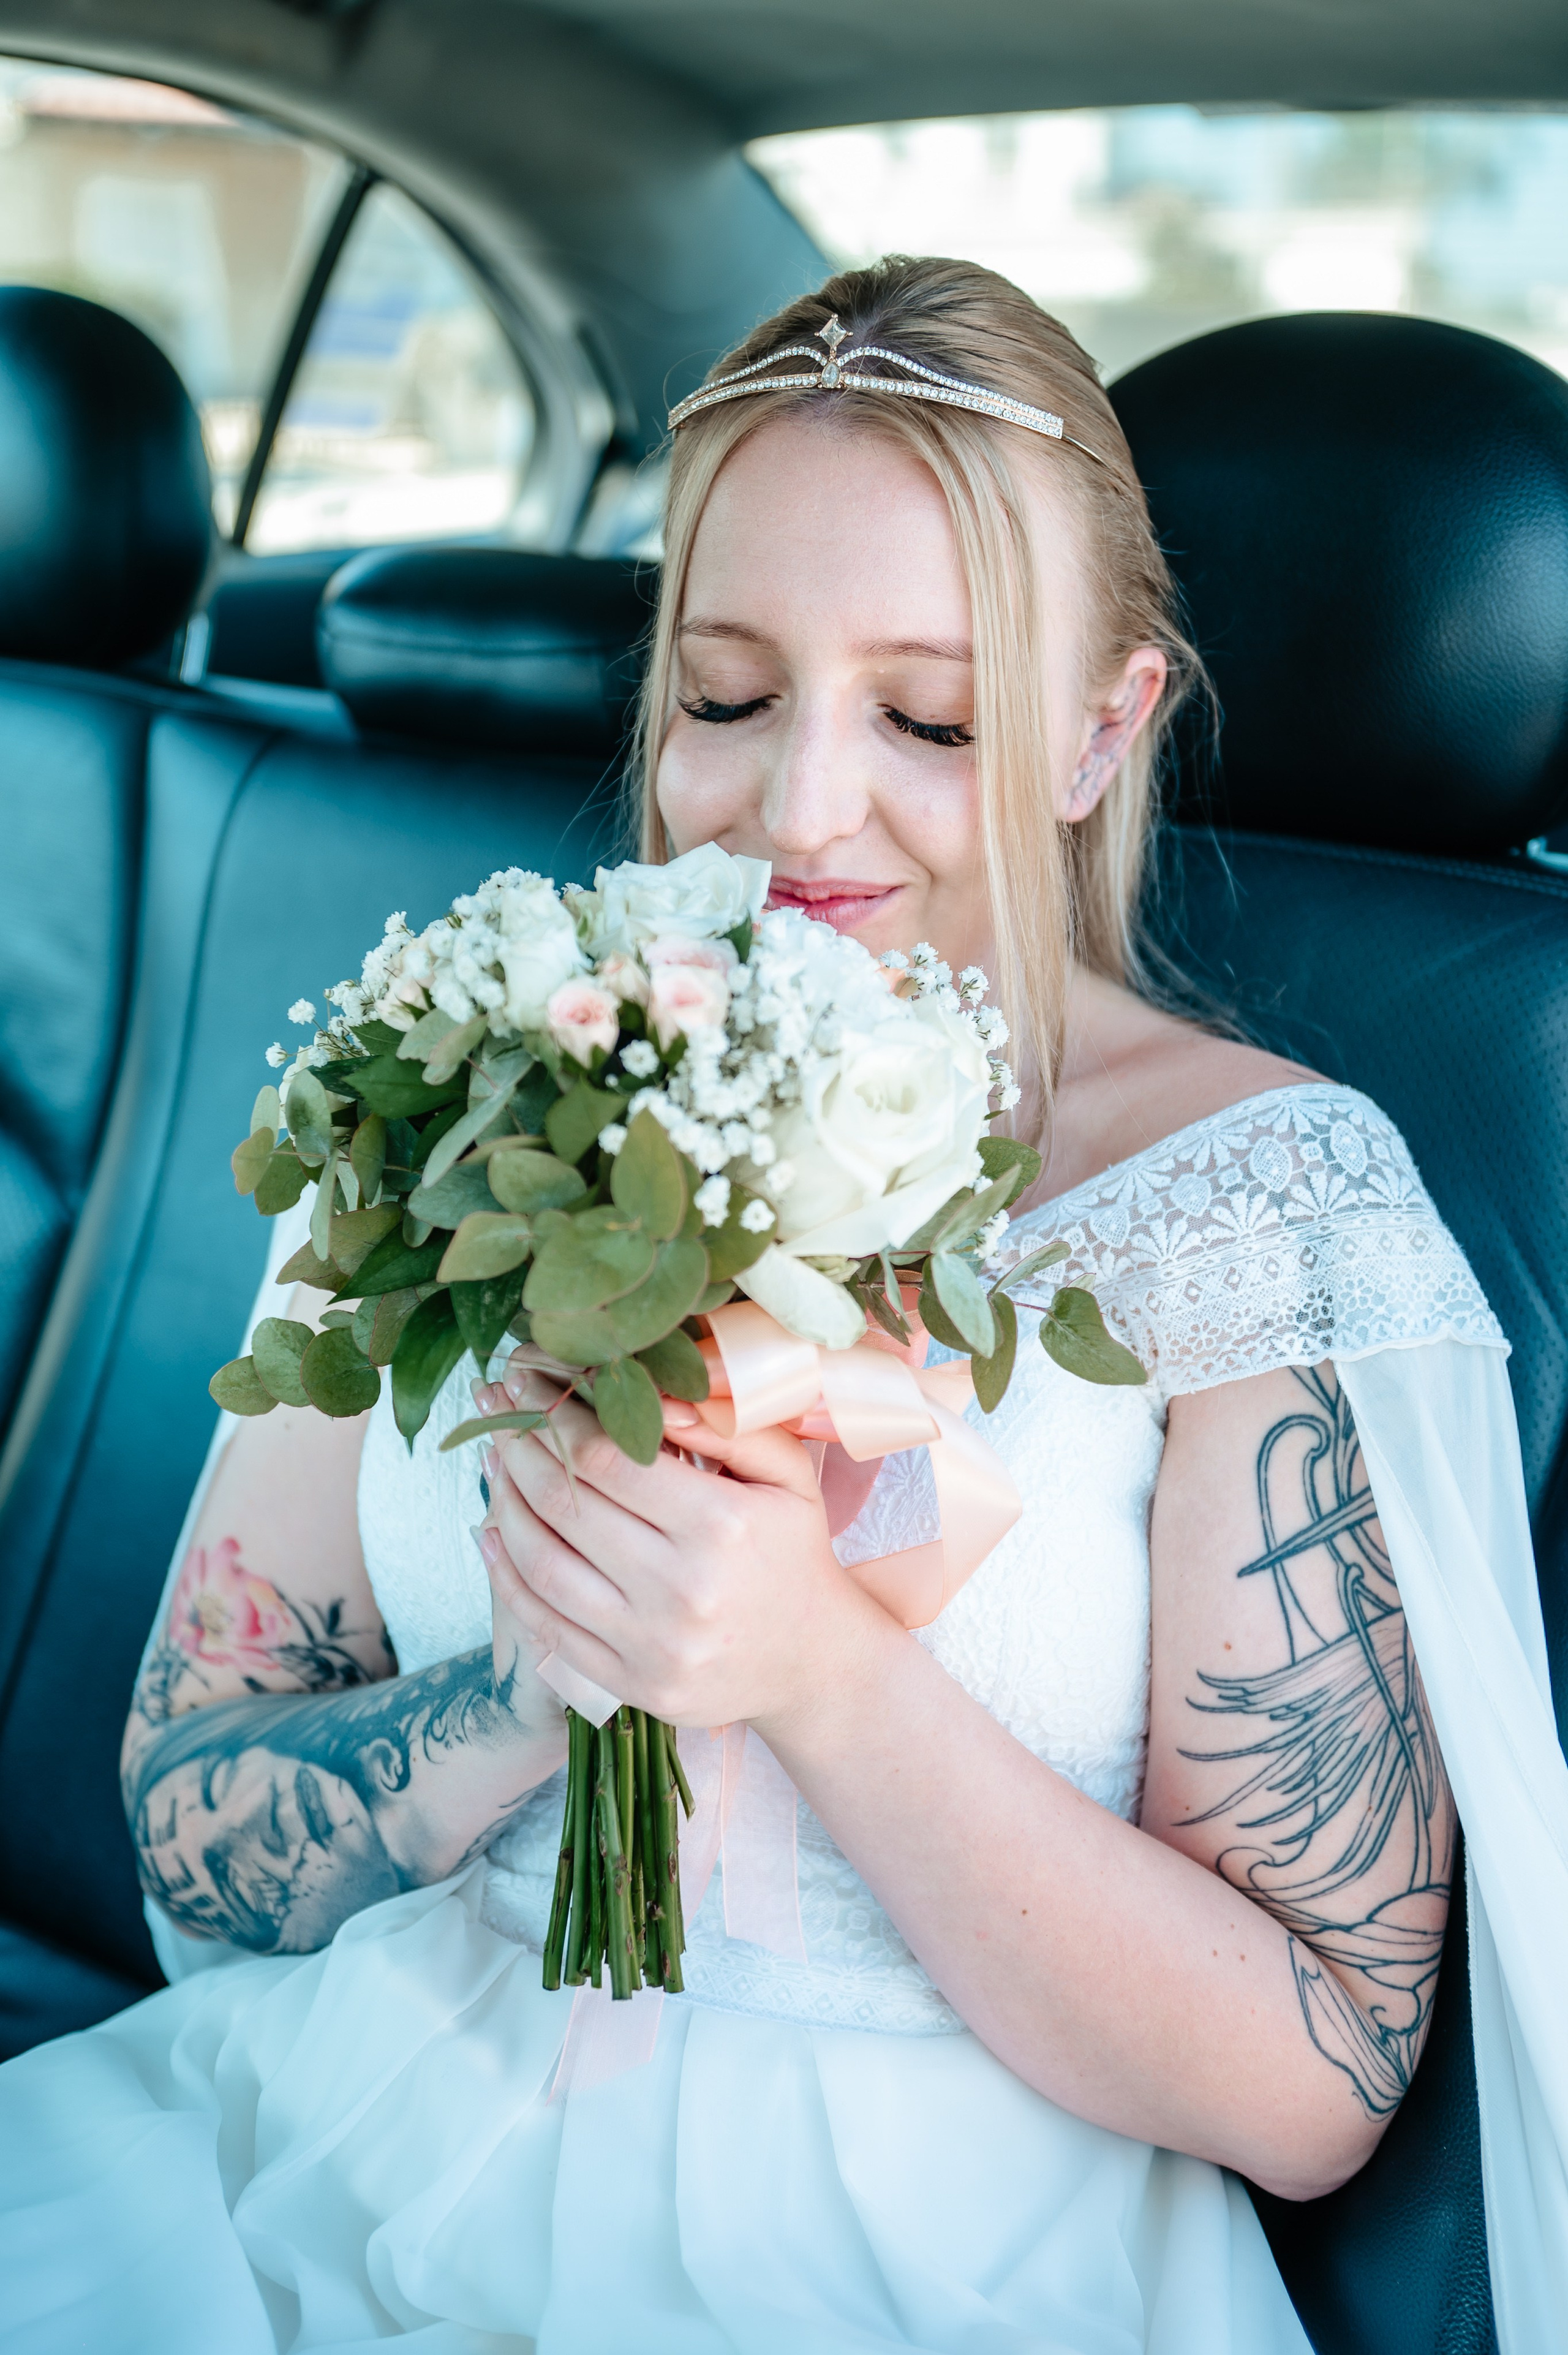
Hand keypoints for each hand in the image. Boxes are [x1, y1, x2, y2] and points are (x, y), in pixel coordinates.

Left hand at [476, 1360, 891, 1735]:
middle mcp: (681, 1589)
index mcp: (721, 1526)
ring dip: (504, 1505)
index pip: (607, 1458)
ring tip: (494, 1461)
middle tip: (496, 1407)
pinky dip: (506, 1576)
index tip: (529, 1382)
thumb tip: (653, 1395)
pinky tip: (490, 1533)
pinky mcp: (630, 1684)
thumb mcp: (786, 1475)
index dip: (557, 1415)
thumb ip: (726, 1426)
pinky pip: (547, 1625)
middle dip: (520, 1447)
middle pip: (566, 1505)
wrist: (812, 1660)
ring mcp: (650, 1645)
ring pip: (543, 1564)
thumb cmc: (792, 1552)